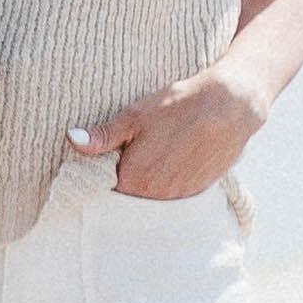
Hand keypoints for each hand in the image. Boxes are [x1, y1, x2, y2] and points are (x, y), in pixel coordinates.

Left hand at [73, 69, 262, 197]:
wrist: (230, 105)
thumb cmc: (179, 105)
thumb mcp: (134, 116)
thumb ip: (102, 135)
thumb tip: (72, 140)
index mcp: (135, 180)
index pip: (106, 188)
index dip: (103, 172)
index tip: (108, 157)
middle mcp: (157, 196)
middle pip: (129, 194)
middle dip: (125, 177)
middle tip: (133, 151)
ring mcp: (180, 196)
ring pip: (152, 195)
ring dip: (149, 181)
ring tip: (156, 152)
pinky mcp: (198, 191)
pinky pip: (173, 193)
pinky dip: (169, 180)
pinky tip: (173, 157)